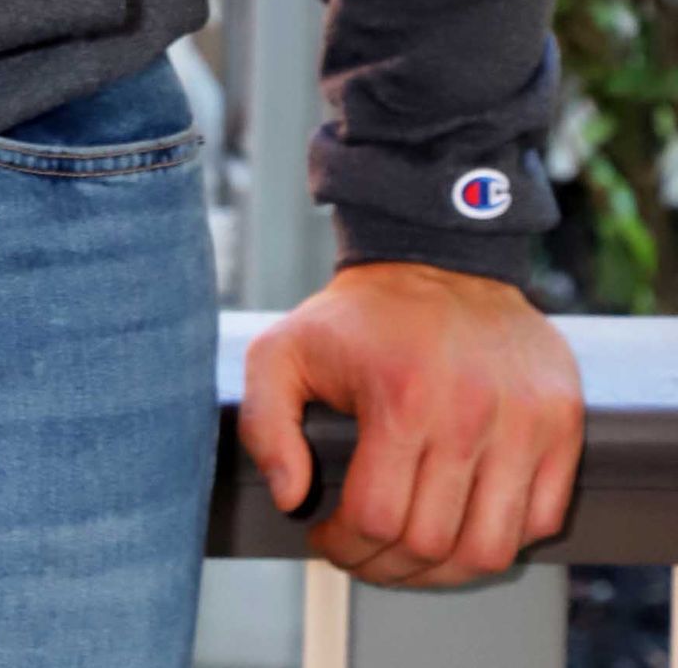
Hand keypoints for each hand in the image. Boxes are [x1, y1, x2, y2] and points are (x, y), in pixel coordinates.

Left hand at [238, 260, 583, 587]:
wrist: (439, 255)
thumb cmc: (358, 316)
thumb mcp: (282, 349)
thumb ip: (265, 423)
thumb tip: (290, 497)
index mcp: (401, 395)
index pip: (376, 518)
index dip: (344, 546)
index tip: (328, 538)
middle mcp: (471, 411)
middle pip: (432, 543)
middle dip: (386, 566)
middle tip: (365, 553)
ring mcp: (525, 419)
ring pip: (490, 548)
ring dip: (445, 571)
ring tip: (413, 553)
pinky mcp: (561, 422)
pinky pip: (540, 520)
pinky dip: (502, 538)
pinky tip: (463, 521)